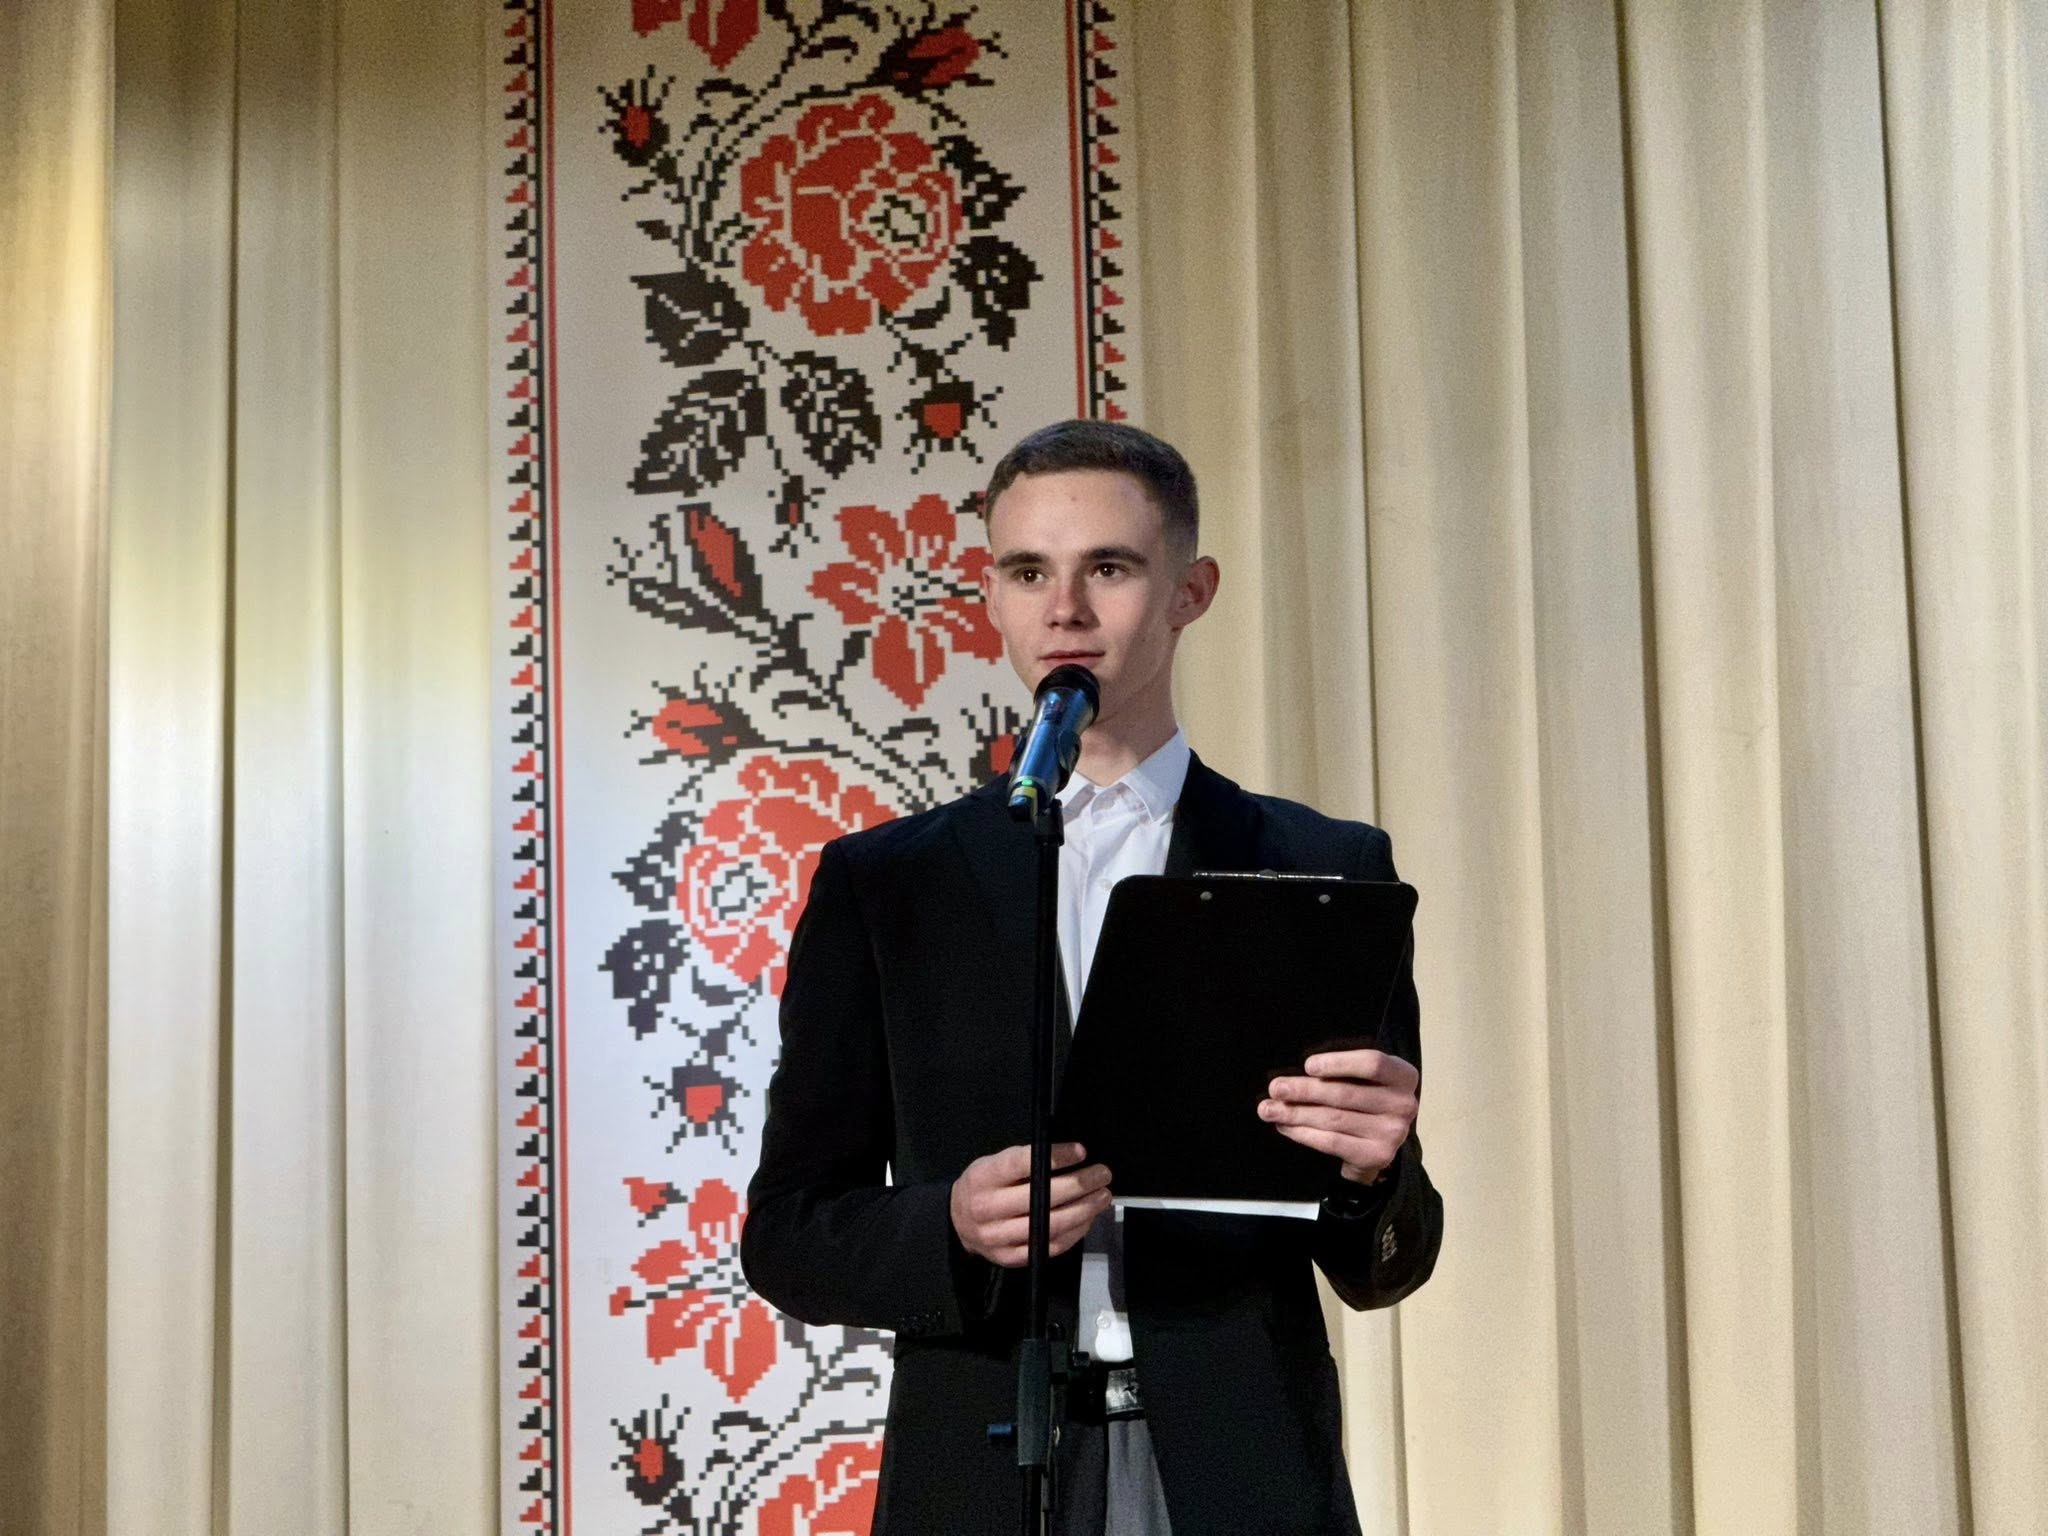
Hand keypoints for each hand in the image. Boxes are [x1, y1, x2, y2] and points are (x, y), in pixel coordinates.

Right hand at [950, 1141, 1111, 1268]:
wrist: (957, 1224)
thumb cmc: (983, 1186)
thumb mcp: (992, 1164)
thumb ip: (1023, 1161)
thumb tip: (1070, 1156)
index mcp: (983, 1178)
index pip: (1021, 1164)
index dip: (1054, 1158)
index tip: (1081, 1151)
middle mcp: (988, 1208)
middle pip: (1041, 1198)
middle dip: (1079, 1185)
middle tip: (1103, 1174)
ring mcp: (999, 1237)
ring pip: (1049, 1225)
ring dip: (1083, 1211)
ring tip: (1102, 1197)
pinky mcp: (1010, 1258)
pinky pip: (1049, 1247)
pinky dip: (1073, 1233)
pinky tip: (1087, 1219)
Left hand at [1259, 1049, 1418, 1184]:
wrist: (1380, 1139)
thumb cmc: (1365, 1096)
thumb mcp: (1362, 1078)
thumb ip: (1336, 1074)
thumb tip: (1290, 1082)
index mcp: (1403, 1076)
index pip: (1372, 1063)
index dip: (1338, 1063)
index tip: (1307, 1065)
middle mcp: (1404, 1104)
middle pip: (1345, 1094)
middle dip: (1304, 1090)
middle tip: (1275, 1088)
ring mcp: (1393, 1133)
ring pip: (1333, 1119)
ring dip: (1295, 1113)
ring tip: (1268, 1109)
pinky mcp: (1376, 1155)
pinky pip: (1332, 1142)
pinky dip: (1303, 1133)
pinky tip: (1285, 1126)